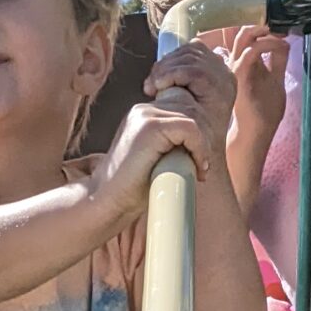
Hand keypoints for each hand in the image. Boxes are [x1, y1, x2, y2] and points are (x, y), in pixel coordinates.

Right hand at [92, 91, 211, 224]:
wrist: (106, 202)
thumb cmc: (131, 189)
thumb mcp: (156, 159)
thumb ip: (171, 144)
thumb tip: (203, 142)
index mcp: (142, 115)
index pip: (182, 108)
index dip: (196, 134)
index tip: (198, 162)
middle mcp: (142, 110)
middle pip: (190, 110)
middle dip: (202, 139)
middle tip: (201, 168)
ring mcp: (145, 116)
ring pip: (193, 118)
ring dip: (202, 146)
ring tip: (199, 170)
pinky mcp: (151, 127)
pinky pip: (190, 128)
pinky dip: (199, 148)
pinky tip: (196, 168)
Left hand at [145, 39, 236, 168]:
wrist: (186, 167)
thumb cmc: (179, 141)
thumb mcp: (181, 106)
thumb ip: (180, 86)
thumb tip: (165, 64)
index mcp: (219, 78)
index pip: (196, 50)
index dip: (173, 57)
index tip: (155, 78)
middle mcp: (227, 78)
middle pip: (194, 51)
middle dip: (168, 62)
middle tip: (151, 84)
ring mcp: (225, 84)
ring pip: (192, 58)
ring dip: (167, 69)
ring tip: (153, 86)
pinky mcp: (219, 91)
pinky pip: (193, 70)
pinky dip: (173, 74)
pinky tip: (159, 87)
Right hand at [216, 23, 289, 151]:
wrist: (256, 133)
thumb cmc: (263, 111)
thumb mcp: (275, 80)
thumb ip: (277, 62)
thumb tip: (284, 43)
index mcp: (244, 63)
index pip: (247, 36)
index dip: (265, 28)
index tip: (283, 30)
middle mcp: (236, 62)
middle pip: (243, 32)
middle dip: (262, 24)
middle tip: (280, 26)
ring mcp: (236, 68)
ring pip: (243, 36)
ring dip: (262, 30)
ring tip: (277, 31)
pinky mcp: (239, 76)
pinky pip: (250, 52)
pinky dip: (266, 44)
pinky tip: (278, 45)